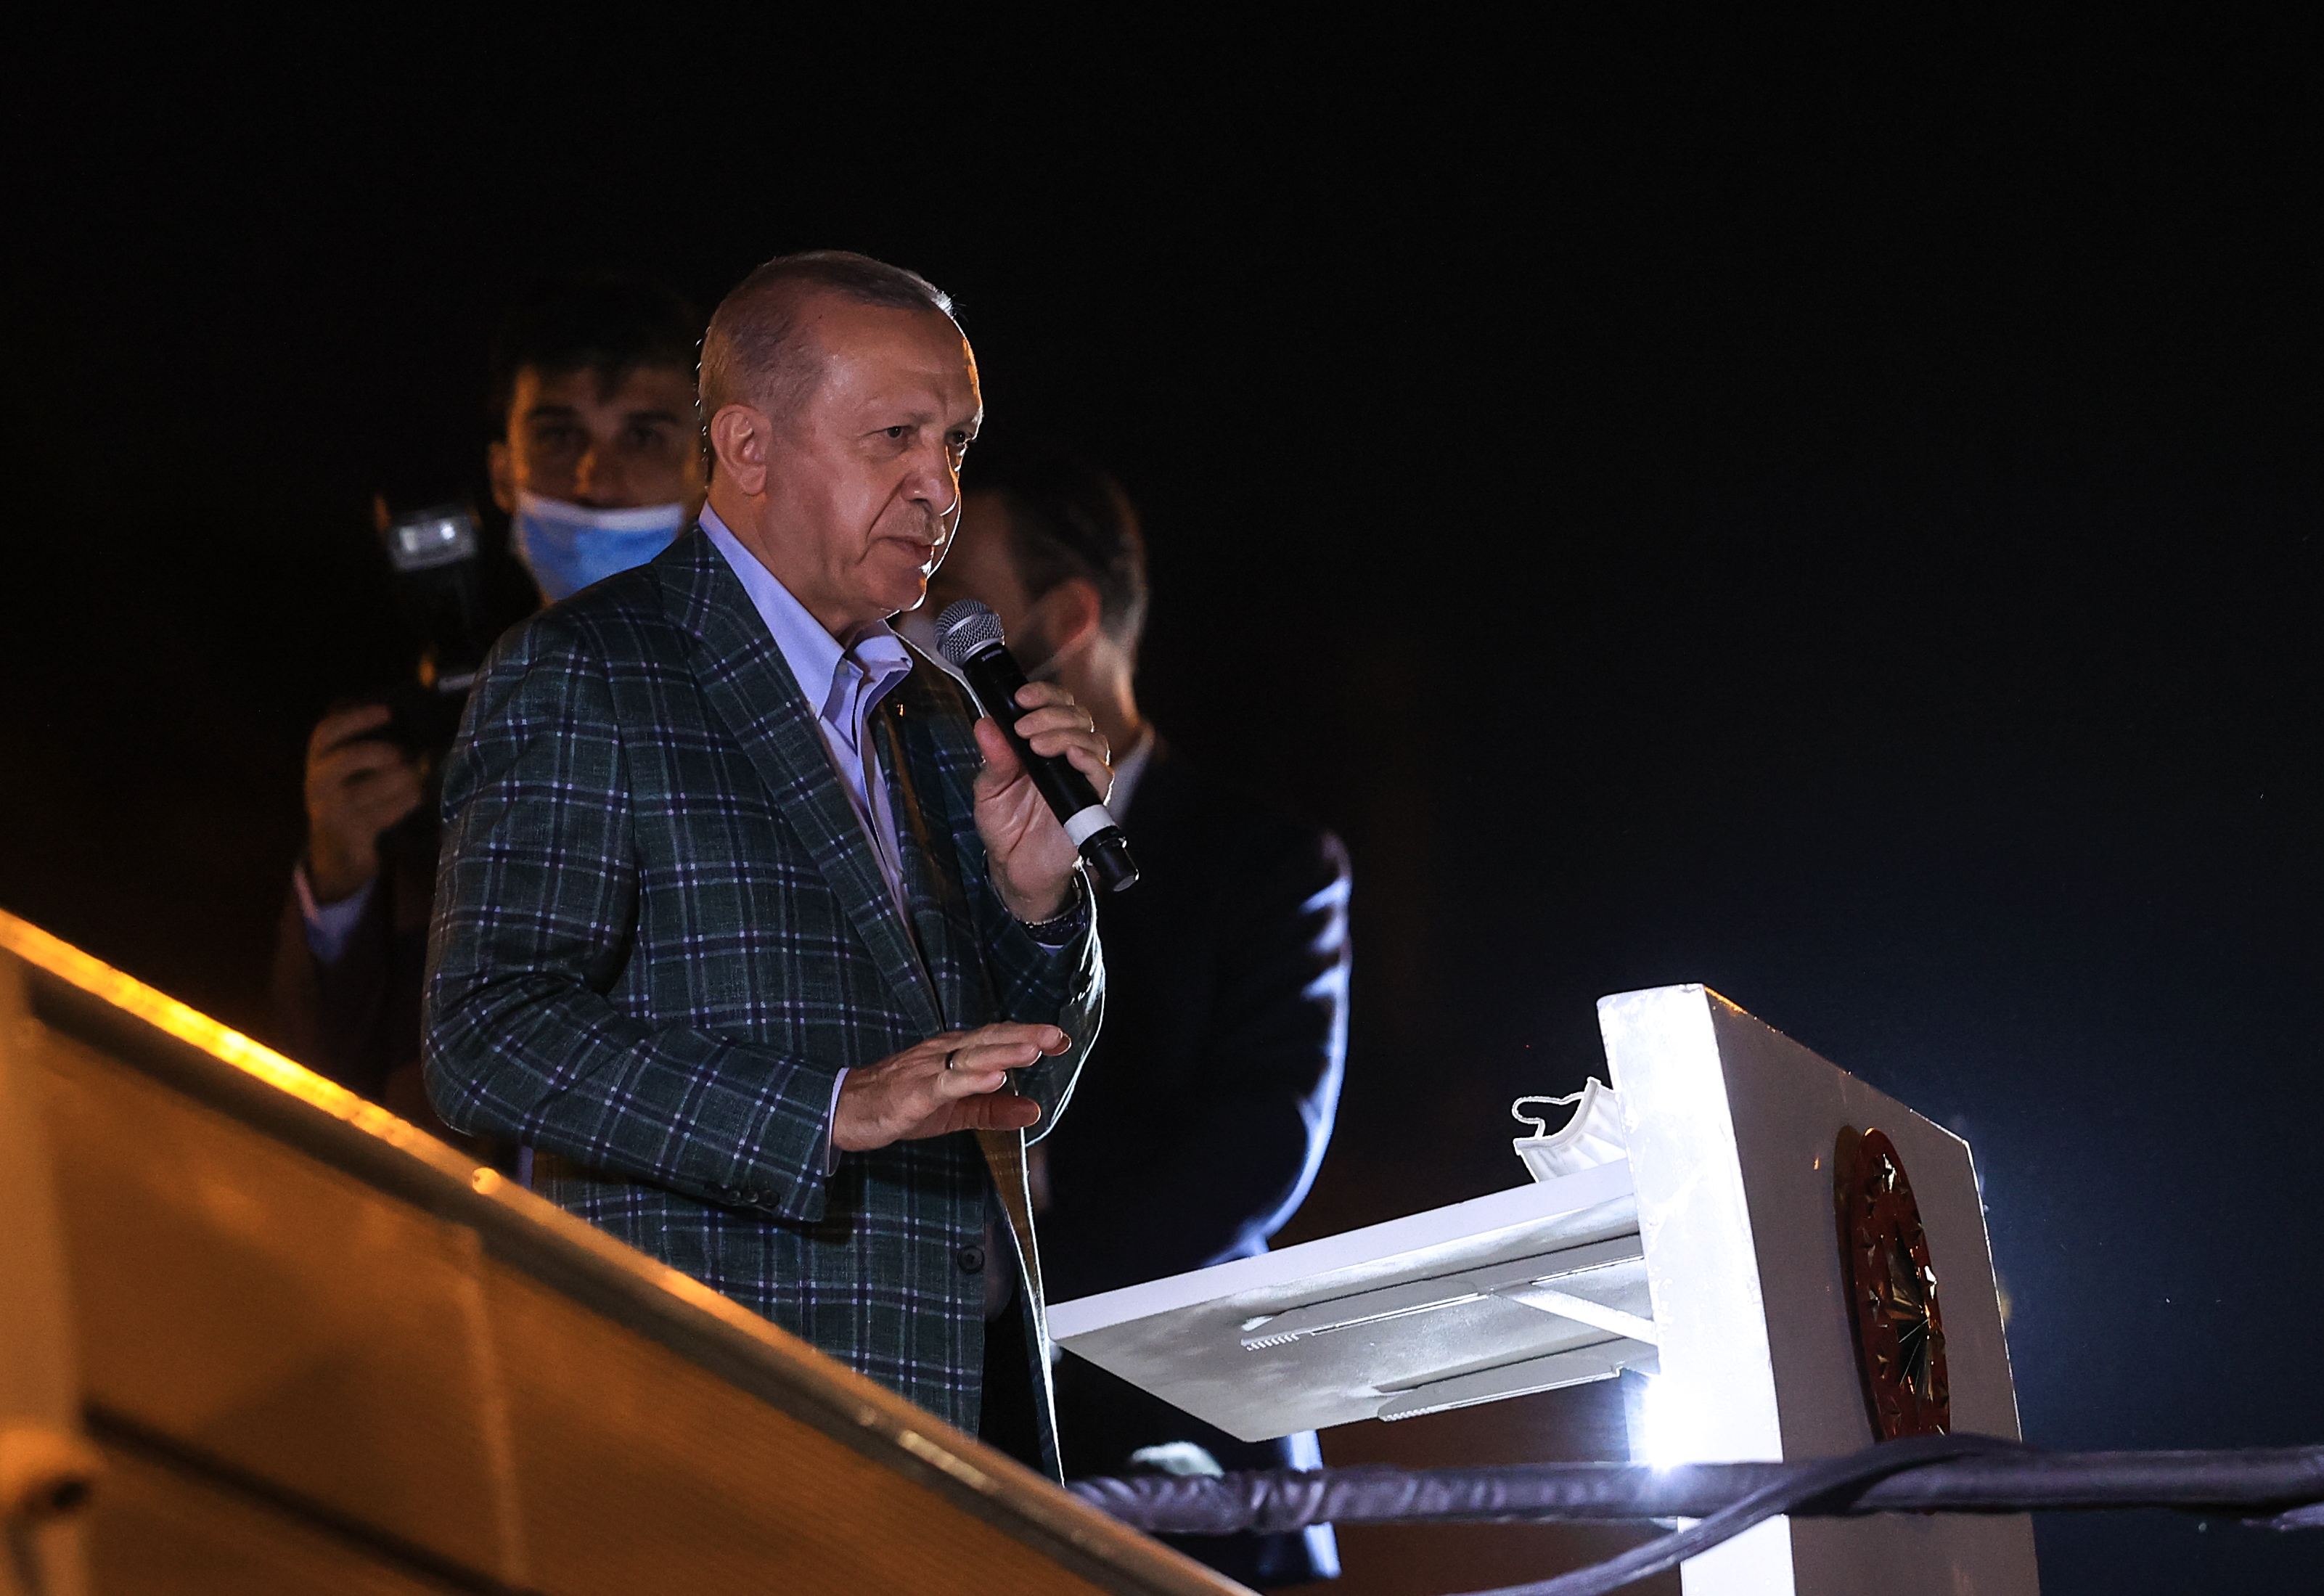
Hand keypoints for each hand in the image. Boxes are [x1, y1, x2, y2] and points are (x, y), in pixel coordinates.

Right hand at [303, 704, 423, 902]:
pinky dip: (406, 801)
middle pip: (349, 758)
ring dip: (403, 780)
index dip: (357, 718)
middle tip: (403, 754)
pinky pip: (384, 812)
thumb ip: (366, 740)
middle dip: (382, 753)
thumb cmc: (350, 791)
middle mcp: (318, 782)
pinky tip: (415, 795)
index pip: (327, 731)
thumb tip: (407, 715)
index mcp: (317, 758)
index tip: (388, 712)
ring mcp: (332, 809)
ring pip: (371, 788)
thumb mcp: (347, 763)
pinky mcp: (351, 830)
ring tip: (415, 776)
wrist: (335, 845)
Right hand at [831, 1023, 1069, 1151]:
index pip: (997, 1039)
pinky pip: (945, 1084)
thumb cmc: (900, 1104)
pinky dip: (970, 1080)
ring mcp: (927, 1071)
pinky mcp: (912, 1093)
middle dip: (1025, 1036)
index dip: (1028, 1035)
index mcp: (954, 1054)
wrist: (845, 1109)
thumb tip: (1035, 1110)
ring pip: (970, 1057)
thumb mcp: (955, 1110)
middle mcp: (943, 1053)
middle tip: (1057, 1037)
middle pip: (989, 1040)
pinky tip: (994, 1078)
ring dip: (1003, 1053)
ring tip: (1033, 1050)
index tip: (1061, 1038)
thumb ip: (994, 1109)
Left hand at [971, 681, 1111, 922]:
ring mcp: (1081, 778)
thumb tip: (985, 723)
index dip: (1044, 695)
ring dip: (1065, 733)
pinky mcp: (1091, 802)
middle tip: (1024, 726)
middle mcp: (1067, 757)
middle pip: (1077, 716)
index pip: (1056, 705)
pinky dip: (1089, 760)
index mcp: (1043, 745)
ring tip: (1036, 743)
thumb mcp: (989, 788)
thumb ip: (993, 757)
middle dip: (1050, 713)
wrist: (1015, 869)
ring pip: (1092, 739)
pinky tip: (1071, 756)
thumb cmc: (1006, 827)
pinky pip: (1102, 775)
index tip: (1021, 697)